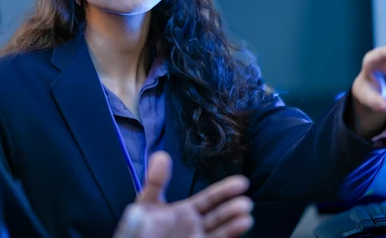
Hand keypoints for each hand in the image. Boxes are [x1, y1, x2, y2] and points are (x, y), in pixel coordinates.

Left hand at [113, 151, 253, 237]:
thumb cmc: (138, 230)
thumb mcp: (146, 204)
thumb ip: (156, 182)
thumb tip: (162, 155)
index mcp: (186, 211)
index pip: (211, 199)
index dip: (226, 190)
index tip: (242, 182)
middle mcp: (195, 226)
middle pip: (219, 216)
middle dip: (233, 209)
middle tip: (247, 203)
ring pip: (219, 232)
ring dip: (233, 225)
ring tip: (246, 218)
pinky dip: (227, 237)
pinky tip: (239, 229)